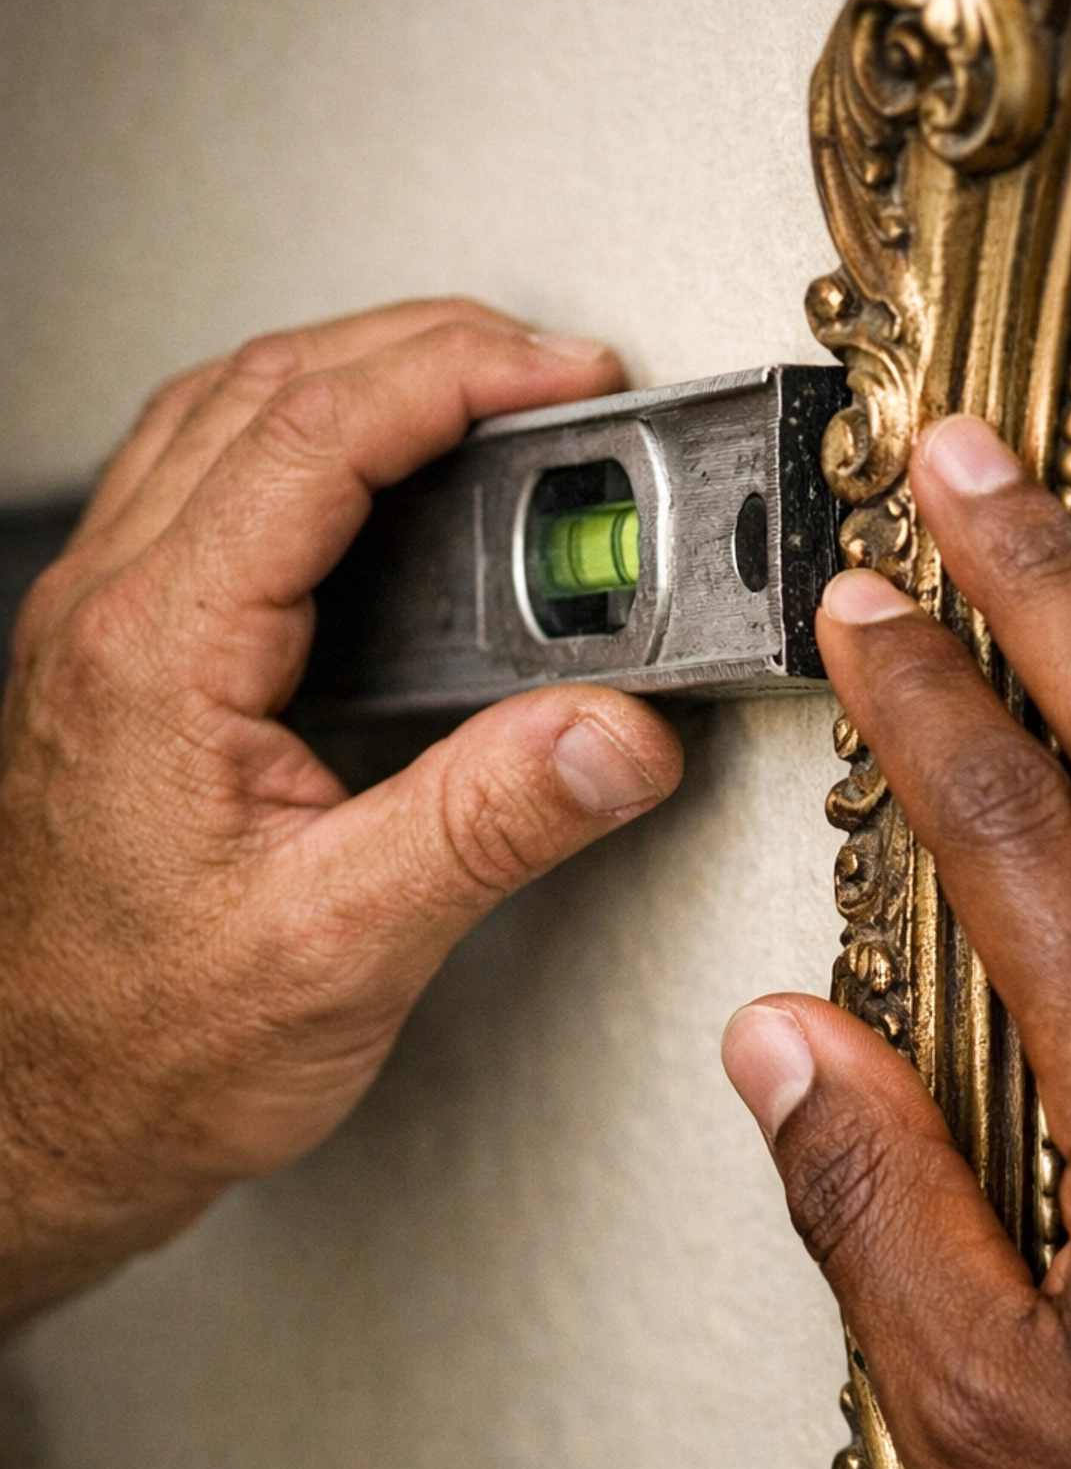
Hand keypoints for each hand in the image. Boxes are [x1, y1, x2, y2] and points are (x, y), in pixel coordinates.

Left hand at [0, 299, 681, 1326]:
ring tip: (481, 399)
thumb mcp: (343, 949)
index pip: (313, 436)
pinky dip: (305, 447)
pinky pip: (202, 489)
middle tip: (550, 371)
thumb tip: (615, 733)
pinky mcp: (119, 668)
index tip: (563, 371)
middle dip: (422, 348)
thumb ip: (489, 824)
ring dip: (356, 380)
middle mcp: (110, 619)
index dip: (454, 375)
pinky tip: (371, 489)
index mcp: (157, 656)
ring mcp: (102, 634)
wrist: (41, 1120)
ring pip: (221, 423)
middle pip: (263, 390)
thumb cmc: (144, 1051)